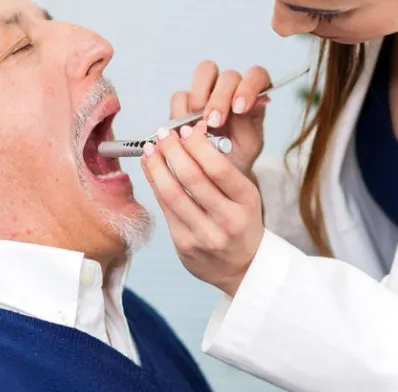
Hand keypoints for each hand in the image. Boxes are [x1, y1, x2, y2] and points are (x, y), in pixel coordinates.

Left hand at [142, 121, 263, 296]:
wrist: (243, 267)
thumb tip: (191, 134)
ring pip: (172, 194)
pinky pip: (165, 209)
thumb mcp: (244, 195)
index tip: (186, 129)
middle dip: (172, 150)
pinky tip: (151, 169)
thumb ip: (221, 169)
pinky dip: (154, 184)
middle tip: (164, 133)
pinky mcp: (184, 245)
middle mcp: (227, 220)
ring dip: (156, 166)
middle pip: (191, 178)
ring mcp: (204, 235)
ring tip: (150, 148)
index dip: (197, 144)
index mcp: (247, 201)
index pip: (218, 167)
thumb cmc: (241, 222)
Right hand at [171, 61, 270, 177]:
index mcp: (252, 97)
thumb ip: (249, 124)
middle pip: (227, 76)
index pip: (256, 75)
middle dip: (220, 98)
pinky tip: (186, 130)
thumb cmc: (237, 158)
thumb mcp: (248, 146)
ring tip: (200, 127)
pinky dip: (181, 112)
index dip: (249, 86)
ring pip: (204, 74)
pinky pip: (180, 96)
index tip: (240, 108)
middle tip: (214, 122)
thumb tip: (256, 102)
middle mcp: (231, 90)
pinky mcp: (185, 103)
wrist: (214, 176)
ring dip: (200, 100)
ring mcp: (208, 93)